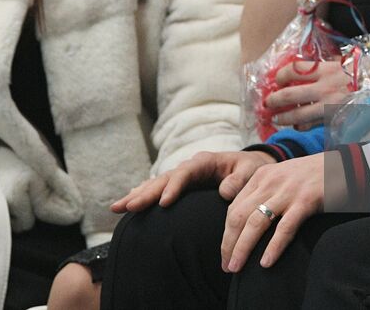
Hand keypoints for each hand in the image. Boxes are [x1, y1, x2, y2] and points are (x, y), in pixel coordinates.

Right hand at [109, 150, 273, 213]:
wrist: (251, 166)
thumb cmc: (252, 169)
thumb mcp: (251, 172)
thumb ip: (240, 180)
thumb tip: (224, 192)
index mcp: (205, 162)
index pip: (185, 173)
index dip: (174, 187)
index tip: (164, 202)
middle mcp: (190, 167)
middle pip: (164, 179)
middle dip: (145, 193)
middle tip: (126, 206)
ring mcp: (183, 175)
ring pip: (157, 184)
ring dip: (138, 195)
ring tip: (117, 207)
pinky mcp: (181, 185)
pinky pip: (159, 189)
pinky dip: (144, 194)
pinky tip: (129, 201)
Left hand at [221, 154, 325, 271]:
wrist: (342, 165)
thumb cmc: (310, 178)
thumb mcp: (281, 179)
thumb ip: (263, 195)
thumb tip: (245, 225)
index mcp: (260, 177)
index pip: (233, 208)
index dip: (226, 234)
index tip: (225, 254)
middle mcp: (270, 182)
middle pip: (238, 216)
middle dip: (228, 244)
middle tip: (226, 266)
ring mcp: (288, 191)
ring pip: (256, 223)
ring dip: (243, 248)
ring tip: (236, 267)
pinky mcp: (306, 201)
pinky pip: (285, 227)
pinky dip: (273, 247)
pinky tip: (265, 263)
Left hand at [263, 59, 353, 129]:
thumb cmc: (355, 73)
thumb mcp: (336, 64)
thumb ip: (317, 68)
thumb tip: (294, 72)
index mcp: (324, 69)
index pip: (292, 70)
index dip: (280, 76)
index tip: (277, 80)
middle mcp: (325, 87)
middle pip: (289, 94)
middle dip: (274, 100)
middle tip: (268, 103)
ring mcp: (329, 105)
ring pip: (297, 114)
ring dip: (283, 117)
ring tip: (276, 119)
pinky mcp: (333, 119)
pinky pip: (310, 125)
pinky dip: (301, 126)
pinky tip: (297, 125)